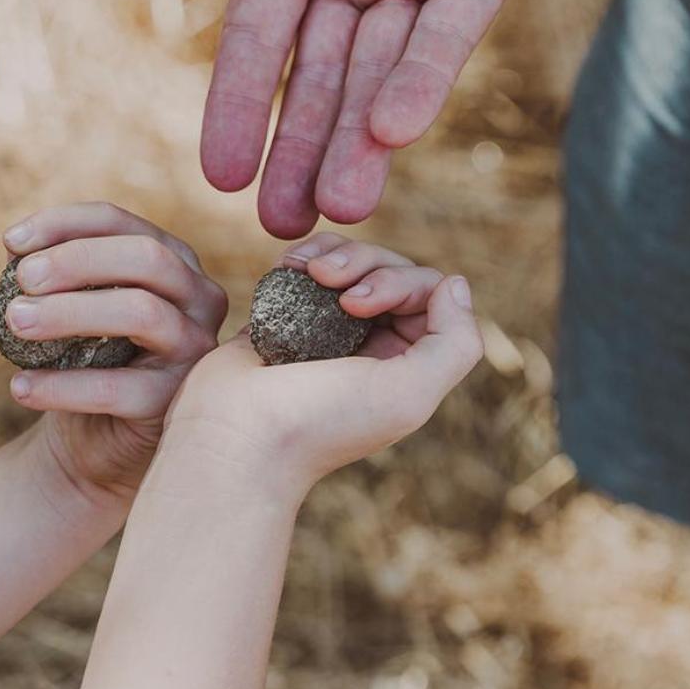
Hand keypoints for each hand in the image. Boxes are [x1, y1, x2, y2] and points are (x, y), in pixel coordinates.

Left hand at [1, 202, 228, 500]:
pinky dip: (63, 386)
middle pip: (146, 258)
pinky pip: (118, 388)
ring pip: (142, 312)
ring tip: (16, 322)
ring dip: (70, 312)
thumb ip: (54, 275)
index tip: (12, 241)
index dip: (66, 224)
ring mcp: (196, 351)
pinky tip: (20, 387)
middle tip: (22, 279)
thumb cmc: (83, 359)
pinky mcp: (176, 402)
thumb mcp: (73, 306)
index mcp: (174, 261)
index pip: (123, 223)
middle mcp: (199, 298)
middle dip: (77, 260)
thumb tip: (18, 250)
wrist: (94, 440)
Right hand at [115, 0, 631, 237]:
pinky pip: (445, 42)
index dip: (238, 107)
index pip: (256, 40)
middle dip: (297, 149)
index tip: (218, 177)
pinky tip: (392, 134)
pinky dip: (419, 86)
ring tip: (339, 209)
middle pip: (317, 76)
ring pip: (379, 74)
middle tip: (278, 226)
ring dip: (357, 141)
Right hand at [159, 234, 481, 496]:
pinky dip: (305, 255)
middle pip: (391, 269)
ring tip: (305, 269)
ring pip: (352, 262)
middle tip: (331, 286)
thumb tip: (455, 284)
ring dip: (335, 253)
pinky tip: (287, 265)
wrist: (233, 435)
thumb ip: (454, 344)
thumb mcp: (409, 394)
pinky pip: (310, 265)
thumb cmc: (318, 423)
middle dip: (365, 263)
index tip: (359, 304)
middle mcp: (371, 346)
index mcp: (405, 365)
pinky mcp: (286, 313)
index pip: (428, 295)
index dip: (401, 282)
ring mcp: (327, 328)